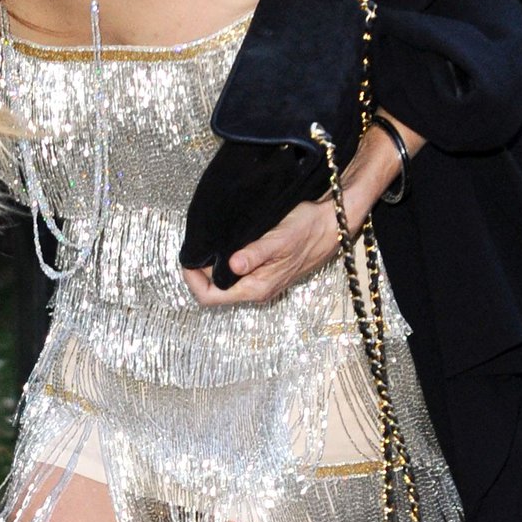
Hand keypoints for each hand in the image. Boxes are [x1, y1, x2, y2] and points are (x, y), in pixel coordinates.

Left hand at [181, 111, 423, 307]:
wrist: (334, 224)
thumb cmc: (308, 229)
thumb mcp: (280, 239)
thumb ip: (255, 254)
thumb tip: (232, 265)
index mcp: (256, 288)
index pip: (209, 297)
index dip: (192, 280)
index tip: (187, 257)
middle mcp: (257, 290)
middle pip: (214, 291)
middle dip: (199, 271)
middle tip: (194, 246)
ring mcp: (261, 282)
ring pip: (225, 281)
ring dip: (212, 265)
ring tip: (207, 242)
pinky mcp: (265, 271)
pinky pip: (236, 272)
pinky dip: (224, 260)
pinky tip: (224, 243)